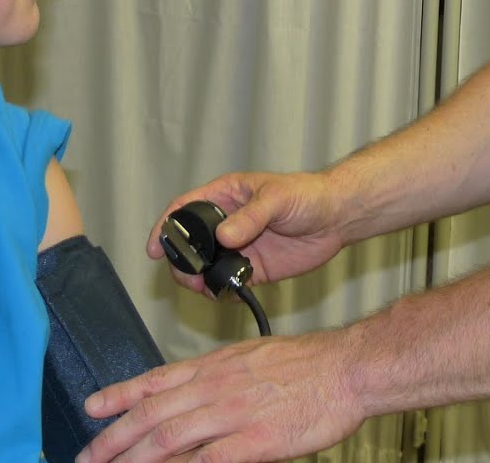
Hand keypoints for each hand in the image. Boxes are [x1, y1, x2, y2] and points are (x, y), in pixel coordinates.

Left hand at [76, 331, 366, 462]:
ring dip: (132, 460)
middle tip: (87, 458)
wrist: (346, 368)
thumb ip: (218, 378)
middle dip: (112, 440)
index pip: (156, 381)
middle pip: (151, 415)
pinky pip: (206, 461)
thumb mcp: (252, 358)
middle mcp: (215, 387)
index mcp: (215, 366)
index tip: (91, 408)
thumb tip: (190, 396)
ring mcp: (232, 414)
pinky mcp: (254, 441)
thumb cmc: (308, 365)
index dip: (119, 395)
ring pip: (168, 439)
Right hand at [146, 172, 349, 294]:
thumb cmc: (307, 195)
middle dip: (180, 262)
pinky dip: (222, 292)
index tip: (152, 248)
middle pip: (189, 244)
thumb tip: (224, 237)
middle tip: (186, 278)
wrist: (337, 218)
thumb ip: (251, 217)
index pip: (184, 210)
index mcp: (225, 196)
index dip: (165, 227)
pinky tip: (227, 295)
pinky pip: (228, 283)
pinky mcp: (253, 269)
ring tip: (206, 289)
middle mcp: (226, 223)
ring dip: (199, 281)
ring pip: (205, 268)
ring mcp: (238, 248)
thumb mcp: (277, 198)